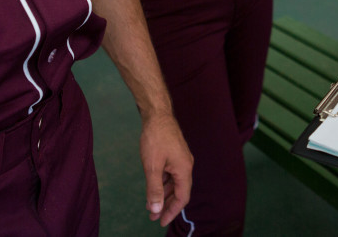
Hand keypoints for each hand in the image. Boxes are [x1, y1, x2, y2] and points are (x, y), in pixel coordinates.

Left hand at [139, 111, 192, 225]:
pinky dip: (163, 183)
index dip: (172, 211)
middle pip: (179, 191)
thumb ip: (154, 189)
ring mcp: (181, 159)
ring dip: (164, 194)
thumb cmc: (156, 139)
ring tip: (151, 205)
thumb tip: (155, 209)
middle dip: (167, 205)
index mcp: (184, 169)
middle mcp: (186, 166)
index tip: (160, 221)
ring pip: (174, 183)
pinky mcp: (175, 154)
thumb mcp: (152, 167)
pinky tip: (154, 187)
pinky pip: (171, 174)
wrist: (157, 115)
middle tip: (153, 217)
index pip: (182, 197)